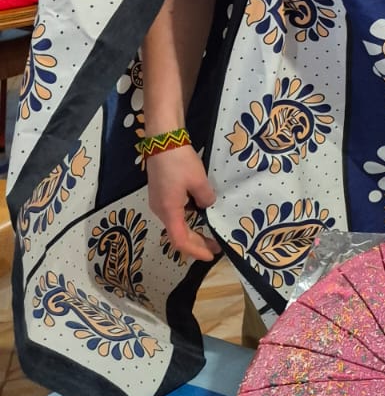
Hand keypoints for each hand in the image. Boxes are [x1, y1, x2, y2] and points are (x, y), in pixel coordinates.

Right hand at [146, 145, 219, 261]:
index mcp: (169, 210)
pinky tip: (199, 214)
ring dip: (192, 231)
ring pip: (176, 223)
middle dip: (197, 242)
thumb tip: (206, 205)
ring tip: (209, 233)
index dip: (196, 250)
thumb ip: (205, 198)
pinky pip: (174, 212)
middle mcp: (160, 209)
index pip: (180, 240)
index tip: (211, 255)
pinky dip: (187, 219)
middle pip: (178, 234)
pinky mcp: (160, 193)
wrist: (162, 139)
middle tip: (215, 247)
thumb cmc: (180, 161)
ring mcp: (158, 201)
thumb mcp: (199, 181)